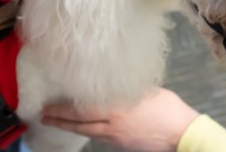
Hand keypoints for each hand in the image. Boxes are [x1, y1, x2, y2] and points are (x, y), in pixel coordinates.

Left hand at [41, 88, 199, 151]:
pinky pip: (100, 137)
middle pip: (79, 125)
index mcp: (116, 109)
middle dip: (59, 121)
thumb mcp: (147, 90)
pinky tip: (85, 128)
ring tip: (57, 121)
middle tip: (43, 117)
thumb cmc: (169, 109)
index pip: (81, 110)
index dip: (62, 109)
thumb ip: (127, 87)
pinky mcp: (123, 145)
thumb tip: (115, 80)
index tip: (48, 106)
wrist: (182, 134)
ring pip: (88, 132)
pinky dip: (88, 131)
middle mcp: (112, 125)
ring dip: (71, 127)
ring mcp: (117, 138)